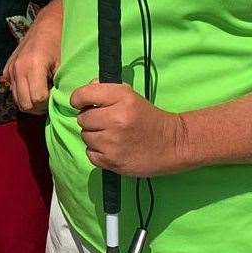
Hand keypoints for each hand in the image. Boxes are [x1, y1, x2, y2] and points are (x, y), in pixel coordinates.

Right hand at [3, 0, 63, 114]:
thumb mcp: (65, 63)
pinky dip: (23, 92)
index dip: (49, 102)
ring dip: (30, 101)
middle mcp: (17, 69)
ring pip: (17, 100)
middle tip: (50, 99)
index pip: (37, 99)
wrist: (48, 23)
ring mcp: (10, 69)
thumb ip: (61, 84)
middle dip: (38, 106)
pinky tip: (34, 84)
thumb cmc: (61, 41)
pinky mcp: (7, 70)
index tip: (57, 96)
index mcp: (33, 65)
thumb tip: (61, 103)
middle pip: (24, 104)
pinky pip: (13, 90)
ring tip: (43, 92)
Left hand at [70, 82, 188, 177]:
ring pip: (85, 136)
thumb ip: (105, 90)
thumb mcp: (131, 96)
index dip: (78, 99)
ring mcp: (113, 142)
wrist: (173, 144)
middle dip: (90, 120)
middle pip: (82, 119)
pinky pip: (90, 153)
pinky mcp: (112, 161)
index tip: (82, 103)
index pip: (83, 95)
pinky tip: (112, 148)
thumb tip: (81, 96)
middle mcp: (116, 119)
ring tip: (111, 136)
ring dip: (94, 136)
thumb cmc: (149, 117)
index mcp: (122, 97)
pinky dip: (98, 152)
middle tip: (105, 122)